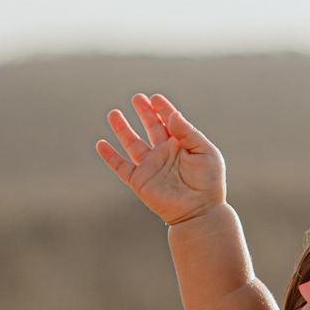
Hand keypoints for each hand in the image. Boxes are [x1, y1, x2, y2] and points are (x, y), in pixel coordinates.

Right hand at [95, 92, 226, 225]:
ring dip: (122, 129)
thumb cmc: (208, 183)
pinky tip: (100, 144)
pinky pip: (121, 166)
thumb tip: (172, 115)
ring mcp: (151, 166)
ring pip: (132, 143)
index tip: (155, 98)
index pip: (170, 121)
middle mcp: (165, 153)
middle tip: (137, 98)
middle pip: (151, 127)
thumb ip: (188, 133)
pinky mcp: (139, 181)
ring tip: (113, 113)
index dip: (163, 108)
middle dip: (144, 112)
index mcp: (182, 145)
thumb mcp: (205, 152)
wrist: (199, 212)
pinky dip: (110, 156)